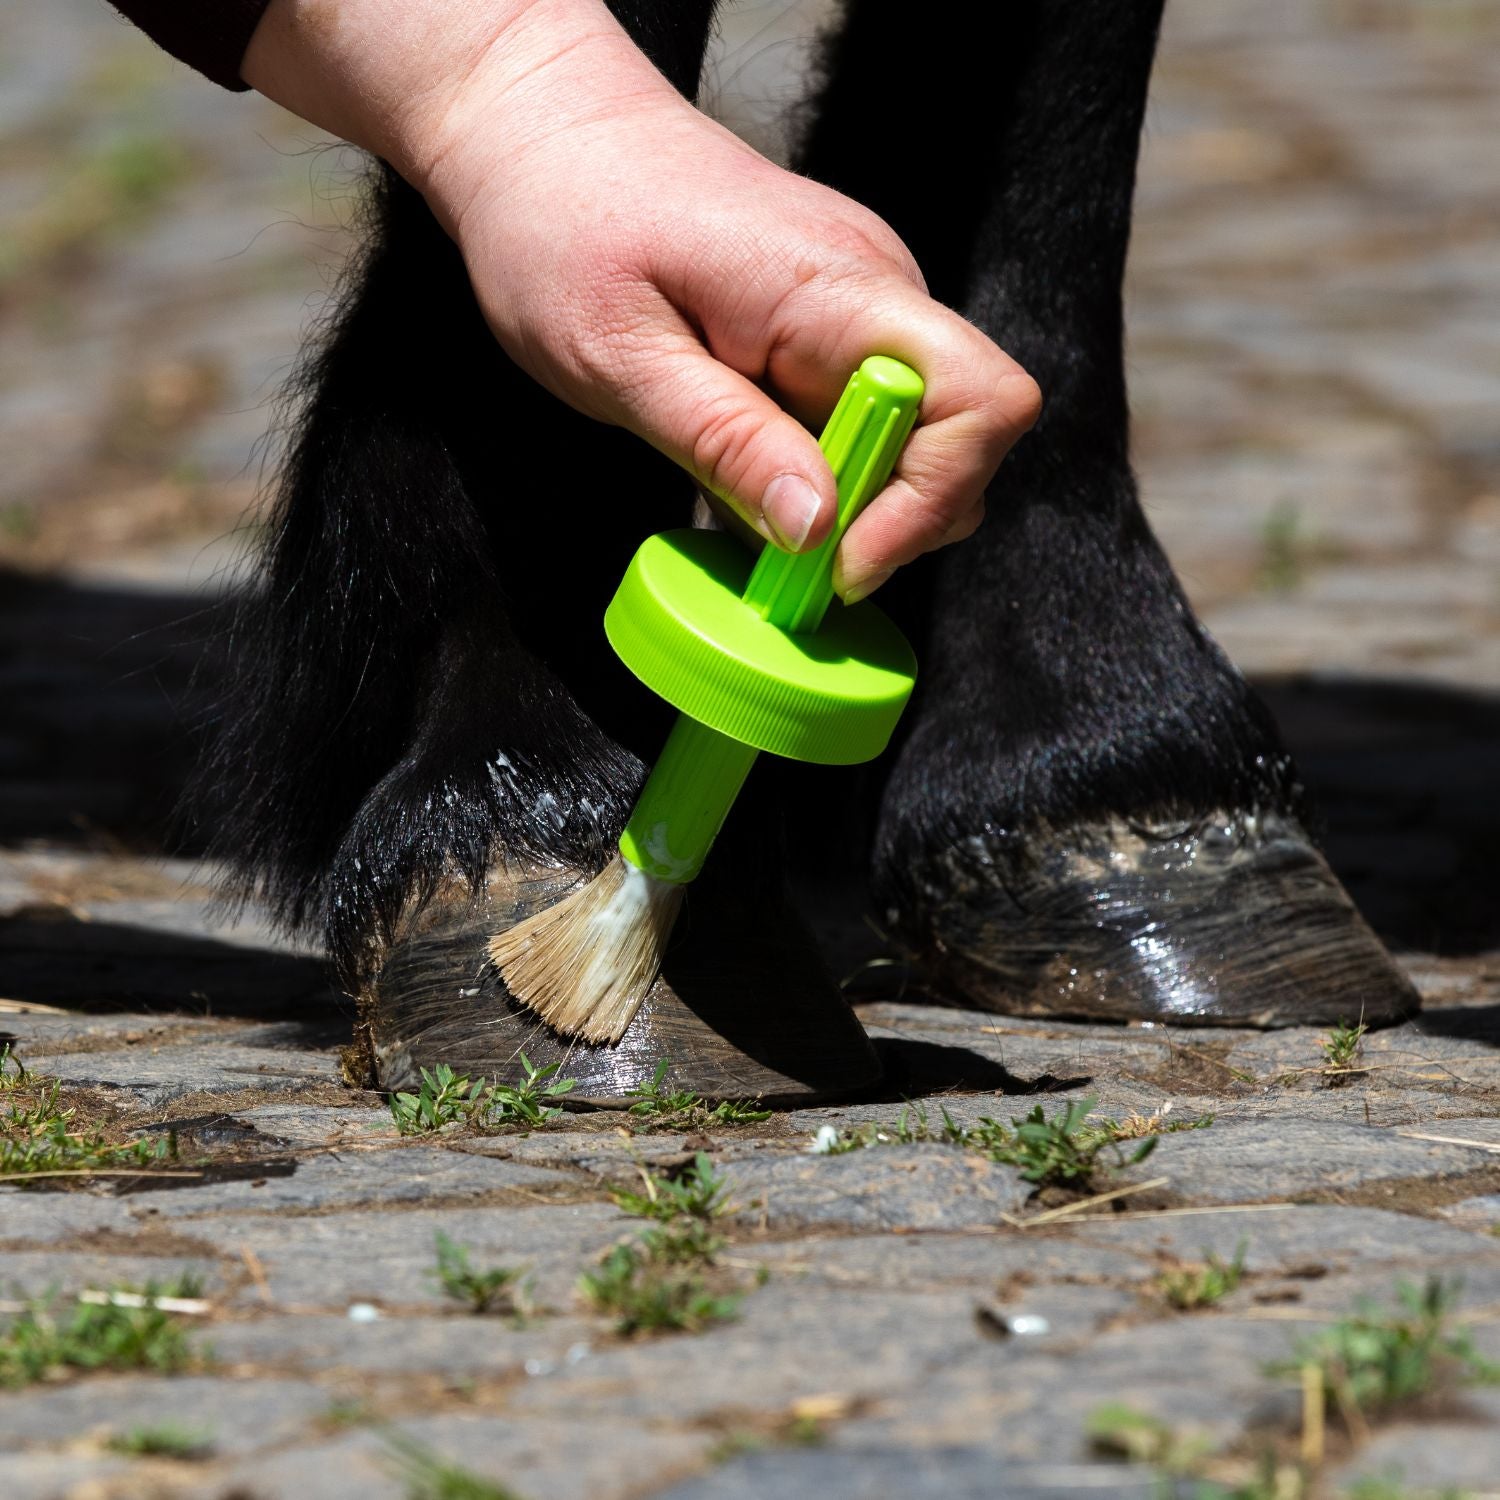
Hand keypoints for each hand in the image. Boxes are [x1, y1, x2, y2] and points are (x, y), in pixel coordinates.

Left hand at [245, 0, 1040, 600]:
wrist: (546, 135)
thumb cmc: (563, 226)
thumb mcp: (620, 357)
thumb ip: (726, 442)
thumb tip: (819, 527)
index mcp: (836, 289)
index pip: (982, 400)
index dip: (935, 498)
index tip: (840, 558)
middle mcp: (874, 289)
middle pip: (962, 435)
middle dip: (891, 519)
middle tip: (789, 558)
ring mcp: (860, 303)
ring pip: (918, 437)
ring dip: (853, 501)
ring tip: (755, 506)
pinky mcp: (832, 322)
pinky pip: (867, 416)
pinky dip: (825, 469)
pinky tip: (752, 469)